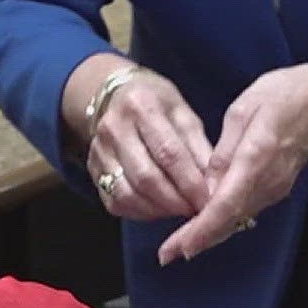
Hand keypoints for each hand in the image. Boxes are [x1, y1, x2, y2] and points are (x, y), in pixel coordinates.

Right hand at [86, 69, 213, 221]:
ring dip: (158, 210)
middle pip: (146, 177)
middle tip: (196, 211)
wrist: (115, 95)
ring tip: (179, 211)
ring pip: (127, 194)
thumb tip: (215, 186)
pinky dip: (140, 212)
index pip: (168, 152)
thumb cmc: (157, 104)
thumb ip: (199, 148)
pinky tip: (158, 209)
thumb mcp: (183, 113)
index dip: (190, 182)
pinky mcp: (92, 169)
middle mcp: (114, 127)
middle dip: (175, 201)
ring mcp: (98, 150)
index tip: (208, 201)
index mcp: (141, 106)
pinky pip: (115, 202)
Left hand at [157, 62, 307, 263]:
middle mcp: (268, 181)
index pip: (226, 204)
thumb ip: (223, 151)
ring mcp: (275, 188)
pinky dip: (223, 220)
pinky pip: (246, 209)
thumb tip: (206, 187)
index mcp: (256, 158)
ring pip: (238, 219)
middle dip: (198, 240)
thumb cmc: (280, 96)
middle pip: (230, 220)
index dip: (202, 229)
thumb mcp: (243, 110)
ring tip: (178, 244)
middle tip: (167, 255)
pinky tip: (204, 223)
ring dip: (209, 233)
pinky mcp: (277, 188)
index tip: (181, 247)